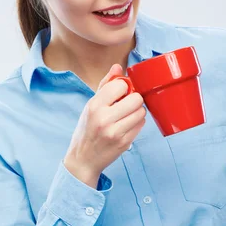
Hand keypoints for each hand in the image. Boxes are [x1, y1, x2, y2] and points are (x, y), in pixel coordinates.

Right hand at [64, 64, 145, 180]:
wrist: (83, 159)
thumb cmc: (86, 130)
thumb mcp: (90, 105)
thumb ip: (105, 85)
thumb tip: (117, 67)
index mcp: (94, 106)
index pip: (121, 85)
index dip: (124, 88)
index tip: (120, 93)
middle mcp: (104, 119)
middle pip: (136, 99)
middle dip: (134, 100)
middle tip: (126, 105)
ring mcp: (115, 132)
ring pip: (141, 112)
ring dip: (137, 112)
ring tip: (126, 115)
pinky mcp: (124, 143)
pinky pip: (141, 125)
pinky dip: (136, 123)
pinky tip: (126, 126)